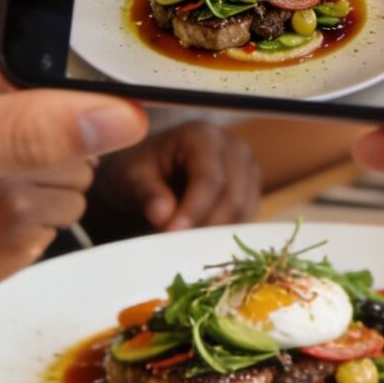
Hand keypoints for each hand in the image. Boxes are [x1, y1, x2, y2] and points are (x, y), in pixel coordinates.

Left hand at [93, 121, 263, 232]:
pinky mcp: (251, 187)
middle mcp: (233, 147)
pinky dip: (224, 234)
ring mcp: (247, 167)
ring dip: (215, 234)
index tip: (171, 233)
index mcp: (202, 136)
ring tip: (184, 244)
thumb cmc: (141, 169)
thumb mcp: (132, 178)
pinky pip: (246, 218)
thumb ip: (147, 194)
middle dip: (204, 227)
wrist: (152, 168)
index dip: (194, 210)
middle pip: (232, 198)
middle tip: (176, 247)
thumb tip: (164, 217)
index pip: (209, 179)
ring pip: (242, 211)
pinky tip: (199, 240)